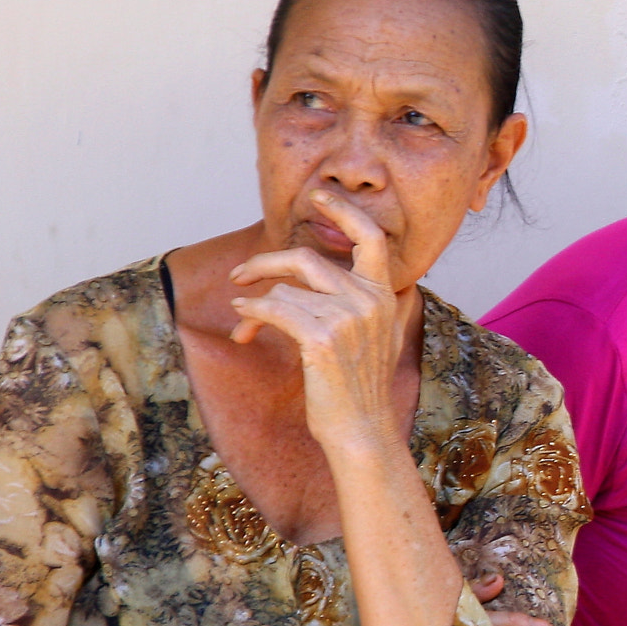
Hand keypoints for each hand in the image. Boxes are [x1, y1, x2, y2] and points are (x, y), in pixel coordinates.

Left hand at [229, 191, 408, 455]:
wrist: (362, 430)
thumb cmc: (363, 388)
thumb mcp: (384, 339)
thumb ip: (382, 306)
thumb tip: (383, 283)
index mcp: (384, 295)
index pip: (370, 238)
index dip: (343, 211)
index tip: (318, 195)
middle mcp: (370, 301)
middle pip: (306, 259)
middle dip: (264, 263)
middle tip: (241, 275)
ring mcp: (347, 318)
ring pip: (284, 291)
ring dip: (254, 306)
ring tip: (245, 324)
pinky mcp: (321, 339)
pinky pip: (274, 310)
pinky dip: (251, 315)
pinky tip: (243, 326)